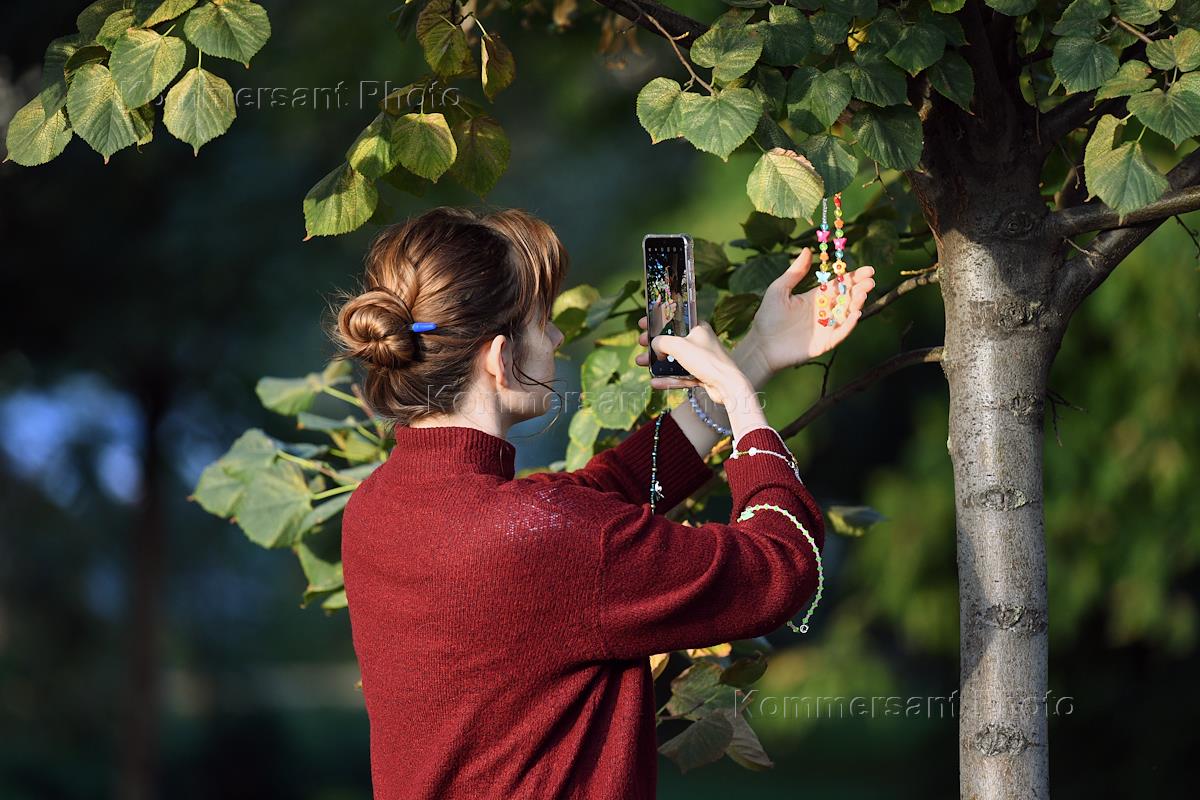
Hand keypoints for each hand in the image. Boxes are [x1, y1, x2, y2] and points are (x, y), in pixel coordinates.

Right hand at [645, 321, 749, 405]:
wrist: (727, 386)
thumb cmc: (706, 360)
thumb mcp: (679, 346)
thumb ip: (662, 342)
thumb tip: (654, 345)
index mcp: (698, 328)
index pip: (674, 320)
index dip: (657, 321)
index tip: (643, 323)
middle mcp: (699, 341)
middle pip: (671, 340)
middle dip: (654, 343)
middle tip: (641, 343)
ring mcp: (700, 359)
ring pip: (674, 359)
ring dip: (656, 362)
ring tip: (640, 363)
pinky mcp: (701, 374)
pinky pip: (680, 375)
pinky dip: (668, 378)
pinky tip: (654, 382)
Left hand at [749, 247, 876, 371]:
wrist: (761, 345)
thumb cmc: (768, 317)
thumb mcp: (779, 290)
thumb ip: (795, 272)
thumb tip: (807, 249)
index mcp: (814, 297)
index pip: (838, 285)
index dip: (853, 277)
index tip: (868, 270)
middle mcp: (823, 311)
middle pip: (846, 298)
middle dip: (859, 289)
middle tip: (870, 280)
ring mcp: (826, 327)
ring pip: (846, 314)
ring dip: (856, 303)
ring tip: (863, 293)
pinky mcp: (825, 342)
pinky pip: (841, 333)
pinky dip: (849, 324)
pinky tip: (855, 313)